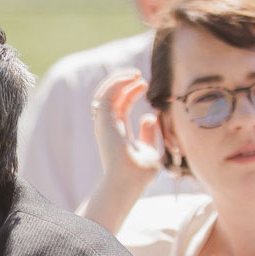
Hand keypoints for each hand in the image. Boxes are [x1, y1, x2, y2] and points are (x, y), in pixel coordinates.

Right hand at [90, 69, 164, 186]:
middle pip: (110, 96)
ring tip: (135, 73)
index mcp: (116, 132)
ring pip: (104, 93)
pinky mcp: (104, 120)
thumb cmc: (138, 173)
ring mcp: (104, 123)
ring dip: (119, 79)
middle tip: (138, 74)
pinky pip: (107, 95)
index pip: (119, 105)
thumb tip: (150, 117)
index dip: (130, 91)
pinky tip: (132, 79)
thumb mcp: (149, 150)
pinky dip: (118, 83)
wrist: (130, 181)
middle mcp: (108, 126)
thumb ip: (148, 135)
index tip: (144, 84)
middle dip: (122, 82)